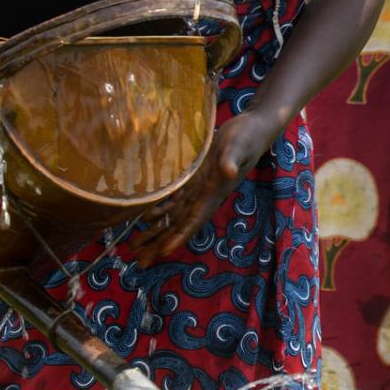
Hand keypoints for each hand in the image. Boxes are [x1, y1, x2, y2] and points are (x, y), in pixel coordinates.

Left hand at [128, 109, 287, 265]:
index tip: (164, 252)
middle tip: (140, 262)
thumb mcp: (240, 146)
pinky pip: (174, 198)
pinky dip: (159, 209)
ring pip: (174, 215)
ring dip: (156, 231)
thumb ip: (232, 160)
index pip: (194, 219)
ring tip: (135, 245)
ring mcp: (199, 187)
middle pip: (179, 224)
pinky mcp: (195, 177)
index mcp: (214, 192)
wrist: (254, 127)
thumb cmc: (249, 136)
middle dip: (160, 243)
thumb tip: (228, 173)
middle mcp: (205, 195)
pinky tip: (144, 217)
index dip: (180, 235)